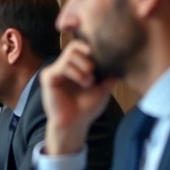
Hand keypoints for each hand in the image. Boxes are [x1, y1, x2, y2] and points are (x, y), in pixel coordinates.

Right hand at [39, 41, 118, 155]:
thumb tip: (121, 62)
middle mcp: (63, 66)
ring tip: (88, 82)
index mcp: (75, 66)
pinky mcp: (48, 77)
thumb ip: (109, 75)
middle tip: (93, 73)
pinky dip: (76, 73)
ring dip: (84, 67)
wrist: (75, 123)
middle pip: (74, 46)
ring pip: (70, 54)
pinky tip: (83, 83)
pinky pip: (62, 66)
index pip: (80, 46)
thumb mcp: (103, 89)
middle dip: (88, 58)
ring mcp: (54, 70)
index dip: (90, 48)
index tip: (101, 59)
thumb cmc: (86, 108)